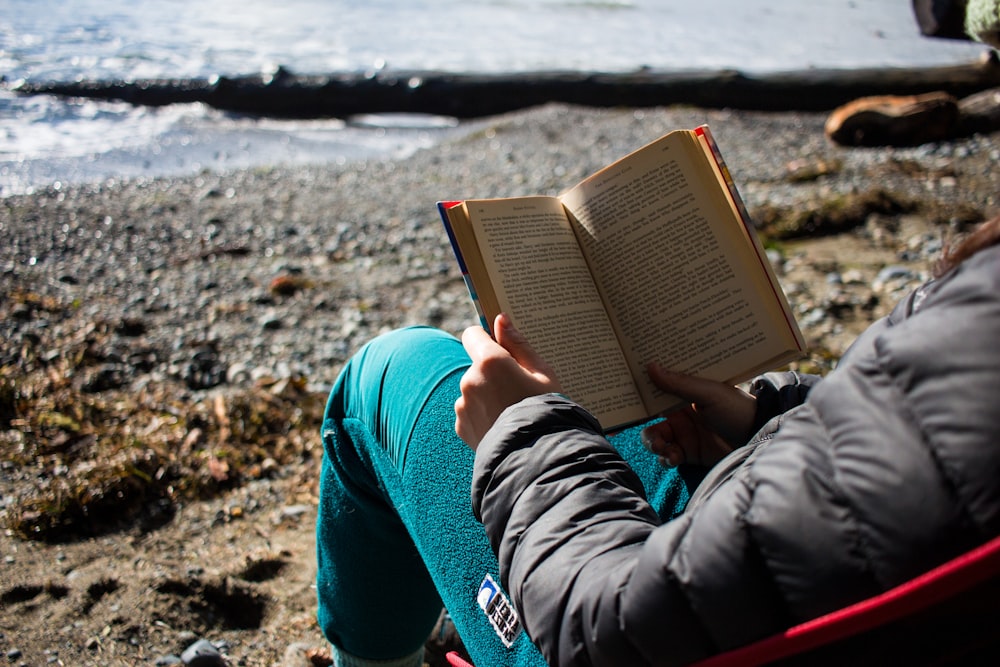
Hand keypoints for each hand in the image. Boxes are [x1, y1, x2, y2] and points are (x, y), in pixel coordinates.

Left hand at [455, 313, 562, 447]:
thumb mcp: (541, 373)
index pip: (473, 334)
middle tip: (518, 392)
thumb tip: (501, 320)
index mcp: (490, 361)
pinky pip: (470, 411)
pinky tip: (503, 425)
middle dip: (493, 374)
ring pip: (473, 390)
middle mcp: (470, 380)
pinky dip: (483, 415)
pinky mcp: (460, 425)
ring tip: (512, 412)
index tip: (501, 351)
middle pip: (477, 366)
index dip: (486, 340)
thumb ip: (518, 344)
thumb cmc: (546, 410)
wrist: (537, 457)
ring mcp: (463, 404)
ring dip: (487, 395)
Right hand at [640, 364, 755, 467]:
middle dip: (644, 425)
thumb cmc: (738, 409)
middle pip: (650, 417)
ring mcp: (684, 433)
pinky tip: (674, 457)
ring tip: (661, 447)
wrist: (759, 440)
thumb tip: (650, 366)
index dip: (641, 392)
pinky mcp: (689, 453)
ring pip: (655, 437)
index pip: (657, 389)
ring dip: (653, 443)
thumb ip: (679, 383)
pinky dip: (666, 457)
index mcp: (685, 392)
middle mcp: (681, 411)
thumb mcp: (709, 393)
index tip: (627, 396)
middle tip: (644, 432)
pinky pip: (667, 455)